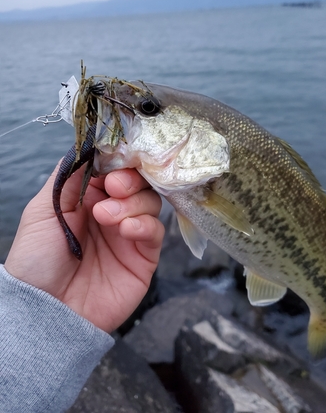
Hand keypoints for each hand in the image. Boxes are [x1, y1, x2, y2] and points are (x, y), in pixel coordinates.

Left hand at [4, 163, 163, 332]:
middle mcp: (112, 211)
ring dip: (133, 202)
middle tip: (113, 188)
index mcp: (87, 198)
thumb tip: (88, 146)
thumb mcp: (43, 210)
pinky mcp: (144, 256)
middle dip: (128, 179)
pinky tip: (126, 230)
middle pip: (137, 181)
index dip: (117, 161)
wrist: (47, 311)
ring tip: (107, 217)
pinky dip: (144, 224)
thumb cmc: (37, 260)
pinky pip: (155, 231)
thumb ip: (68, 176)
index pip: (114, 168)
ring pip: (150, 201)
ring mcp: (129, 233)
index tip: (113, 162)